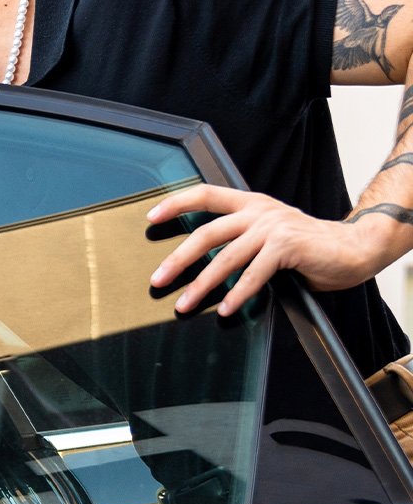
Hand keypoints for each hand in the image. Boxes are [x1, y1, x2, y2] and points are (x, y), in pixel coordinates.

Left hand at [147, 184, 381, 315]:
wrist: (352, 249)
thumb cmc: (306, 248)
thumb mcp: (267, 236)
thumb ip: (240, 242)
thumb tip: (202, 266)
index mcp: (250, 204)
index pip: (206, 194)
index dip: (176, 203)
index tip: (151, 218)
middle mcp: (258, 211)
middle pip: (206, 233)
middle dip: (178, 259)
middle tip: (157, 279)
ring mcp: (272, 226)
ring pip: (226, 257)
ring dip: (202, 284)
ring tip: (185, 304)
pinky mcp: (287, 245)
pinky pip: (254, 273)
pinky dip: (238, 294)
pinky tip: (225, 309)